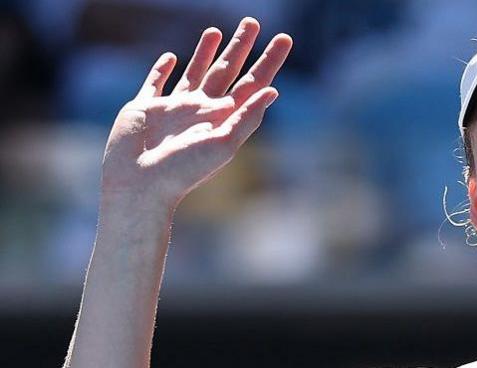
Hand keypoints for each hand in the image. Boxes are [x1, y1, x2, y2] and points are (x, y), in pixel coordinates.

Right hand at [100, 18, 291, 207]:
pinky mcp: (144, 108)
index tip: (285, 38)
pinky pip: (155, 84)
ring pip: (194, 72)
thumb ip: (246, 117)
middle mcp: (202, 111)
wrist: (139, 184)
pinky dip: (161, 70)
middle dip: (240, 47)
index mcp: (224, 119)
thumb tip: (273, 91)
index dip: (269, 61)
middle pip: (227, 71)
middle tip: (252, 21)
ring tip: (215, 30)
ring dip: (205, 52)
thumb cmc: (183, 170)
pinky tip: (170, 57)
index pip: (253, 83)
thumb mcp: (223, 144)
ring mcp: (173, 108)